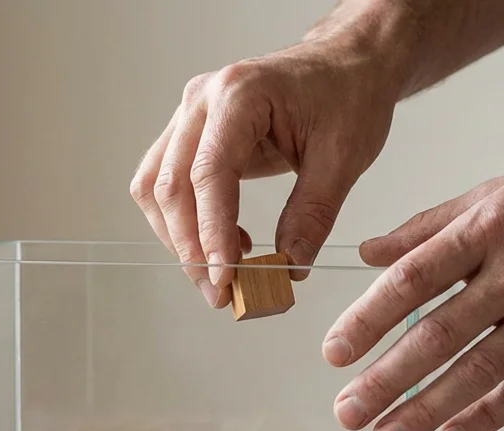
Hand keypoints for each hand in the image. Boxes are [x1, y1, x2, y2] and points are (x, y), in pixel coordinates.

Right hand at [130, 35, 401, 307]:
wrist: (346, 63)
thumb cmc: (348, 95)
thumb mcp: (344, 156)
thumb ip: (313, 213)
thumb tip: (290, 267)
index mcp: (240, 95)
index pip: (209, 173)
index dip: (212, 232)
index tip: (225, 277)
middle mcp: (202, 101)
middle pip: (170, 185)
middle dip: (190, 247)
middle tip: (220, 293)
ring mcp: (190, 115)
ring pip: (155, 188)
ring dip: (180, 238)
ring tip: (221, 273)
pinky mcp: (191, 133)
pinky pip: (167, 183)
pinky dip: (185, 222)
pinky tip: (226, 243)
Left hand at [325, 141, 503, 430]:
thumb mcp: (498, 190)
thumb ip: (428, 226)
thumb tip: (368, 254)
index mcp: (489, 226)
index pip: (413, 278)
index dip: (368, 319)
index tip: (333, 352)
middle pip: (439, 334)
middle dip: (386, 379)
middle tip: (346, 411)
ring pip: (481, 369)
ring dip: (427, 409)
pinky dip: (488, 415)